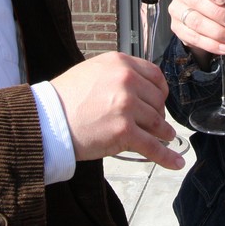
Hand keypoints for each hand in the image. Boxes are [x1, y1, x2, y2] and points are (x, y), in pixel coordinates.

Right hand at [50, 51, 183, 169]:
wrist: (47, 120)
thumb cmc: (66, 98)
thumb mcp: (94, 71)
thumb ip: (119, 74)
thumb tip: (142, 87)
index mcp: (120, 63)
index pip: (155, 75)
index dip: (160, 91)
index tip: (160, 101)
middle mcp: (127, 81)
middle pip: (157, 101)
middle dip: (156, 114)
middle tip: (152, 123)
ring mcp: (126, 106)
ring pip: (157, 123)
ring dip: (163, 132)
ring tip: (165, 138)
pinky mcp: (124, 132)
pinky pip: (153, 146)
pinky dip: (166, 156)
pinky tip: (177, 162)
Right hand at [168, 0, 224, 63]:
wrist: (202, 18)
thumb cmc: (214, 2)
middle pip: (196, 2)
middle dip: (218, 14)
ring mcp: (176, 11)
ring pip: (195, 22)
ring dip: (217, 32)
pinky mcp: (176, 28)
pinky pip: (193, 38)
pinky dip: (210, 44)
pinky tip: (224, 47)